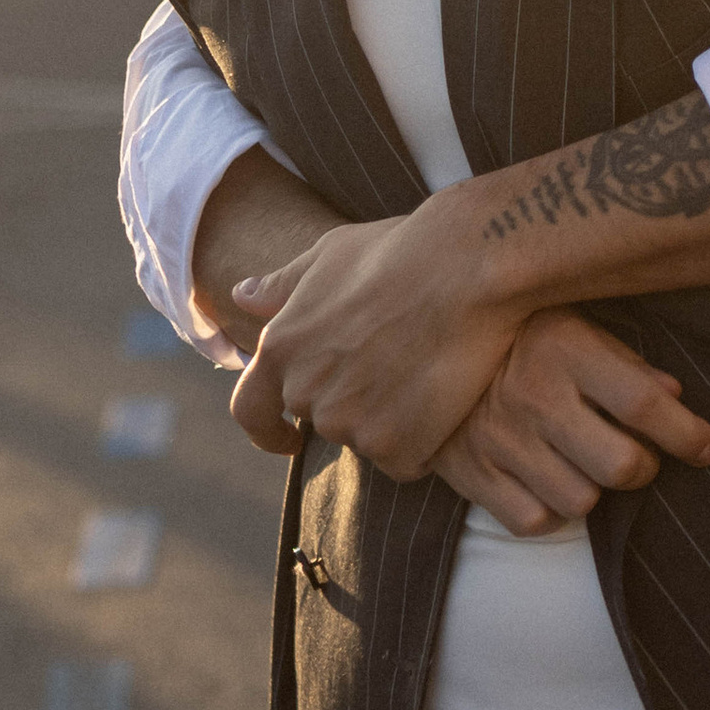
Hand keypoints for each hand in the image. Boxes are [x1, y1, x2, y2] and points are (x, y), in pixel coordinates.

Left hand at [229, 206, 525, 472]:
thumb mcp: (331, 254)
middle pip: (324, 419)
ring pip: (366, 439)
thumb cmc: (402, 250)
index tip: (287, 440)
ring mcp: (348, 423)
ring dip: (391, 421)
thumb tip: (242, 295)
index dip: (267, 430)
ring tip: (426, 372)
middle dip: (354, 403)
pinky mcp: (394, 446)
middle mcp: (305, 391)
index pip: (250, 410)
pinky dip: (423, 442)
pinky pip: (405, 459)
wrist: (467, 270)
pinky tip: (443, 398)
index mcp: (281, 346)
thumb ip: (284, 285)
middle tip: (397, 367)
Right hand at [425, 308, 709, 533]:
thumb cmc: (520, 335)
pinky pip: (535, 521)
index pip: (643, 405)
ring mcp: (499, 439)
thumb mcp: (574, 326)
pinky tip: (548, 480)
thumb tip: (675, 396)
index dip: (689, 435)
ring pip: (582, 502)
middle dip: (644, 468)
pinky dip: (551, 510)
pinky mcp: (470, 474)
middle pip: (622, 466)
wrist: (419, 344)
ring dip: (595, 490)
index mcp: (564, 348)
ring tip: (584, 463)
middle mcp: (532, 396)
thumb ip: (625, 363)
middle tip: (639, 455)